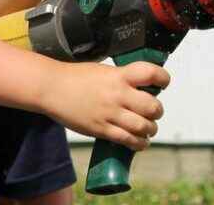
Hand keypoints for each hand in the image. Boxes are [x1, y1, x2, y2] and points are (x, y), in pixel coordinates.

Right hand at [41, 61, 168, 150]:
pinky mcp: (101, 129)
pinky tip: (140, 142)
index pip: (151, 74)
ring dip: (150, 129)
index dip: (163, 78)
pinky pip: (128, 140)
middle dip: (157, 111)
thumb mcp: (101, 70)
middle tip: (153, 111)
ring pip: (143, 126)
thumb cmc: (73, 77)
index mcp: (118, 75)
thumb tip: (138, 87)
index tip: (163, 83)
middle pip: (153, 106)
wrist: (50, 88)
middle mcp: (117, 94)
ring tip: (147, 129)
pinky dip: (139, 143)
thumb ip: (121, 78)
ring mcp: (109, 113)